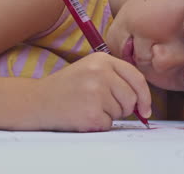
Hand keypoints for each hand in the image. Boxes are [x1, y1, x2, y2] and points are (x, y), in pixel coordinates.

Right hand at [35, 52, 151, 131]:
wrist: (37, 101)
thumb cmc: (67, 87)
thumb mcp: (91, 69)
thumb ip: (116, 77)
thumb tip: (142, 101)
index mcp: (102, 59)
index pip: (136, 78)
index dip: (145, 96)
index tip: (145, 108)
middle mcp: (100, 72)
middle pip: (131, 98)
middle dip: (123, 107)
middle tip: (102, 105)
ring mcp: (95, 92)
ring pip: (121, 112)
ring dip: (108, 115)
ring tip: (88, 106)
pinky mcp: (91, 112)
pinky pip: (109, 124)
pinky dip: (99, 124)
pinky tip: (83, 115)